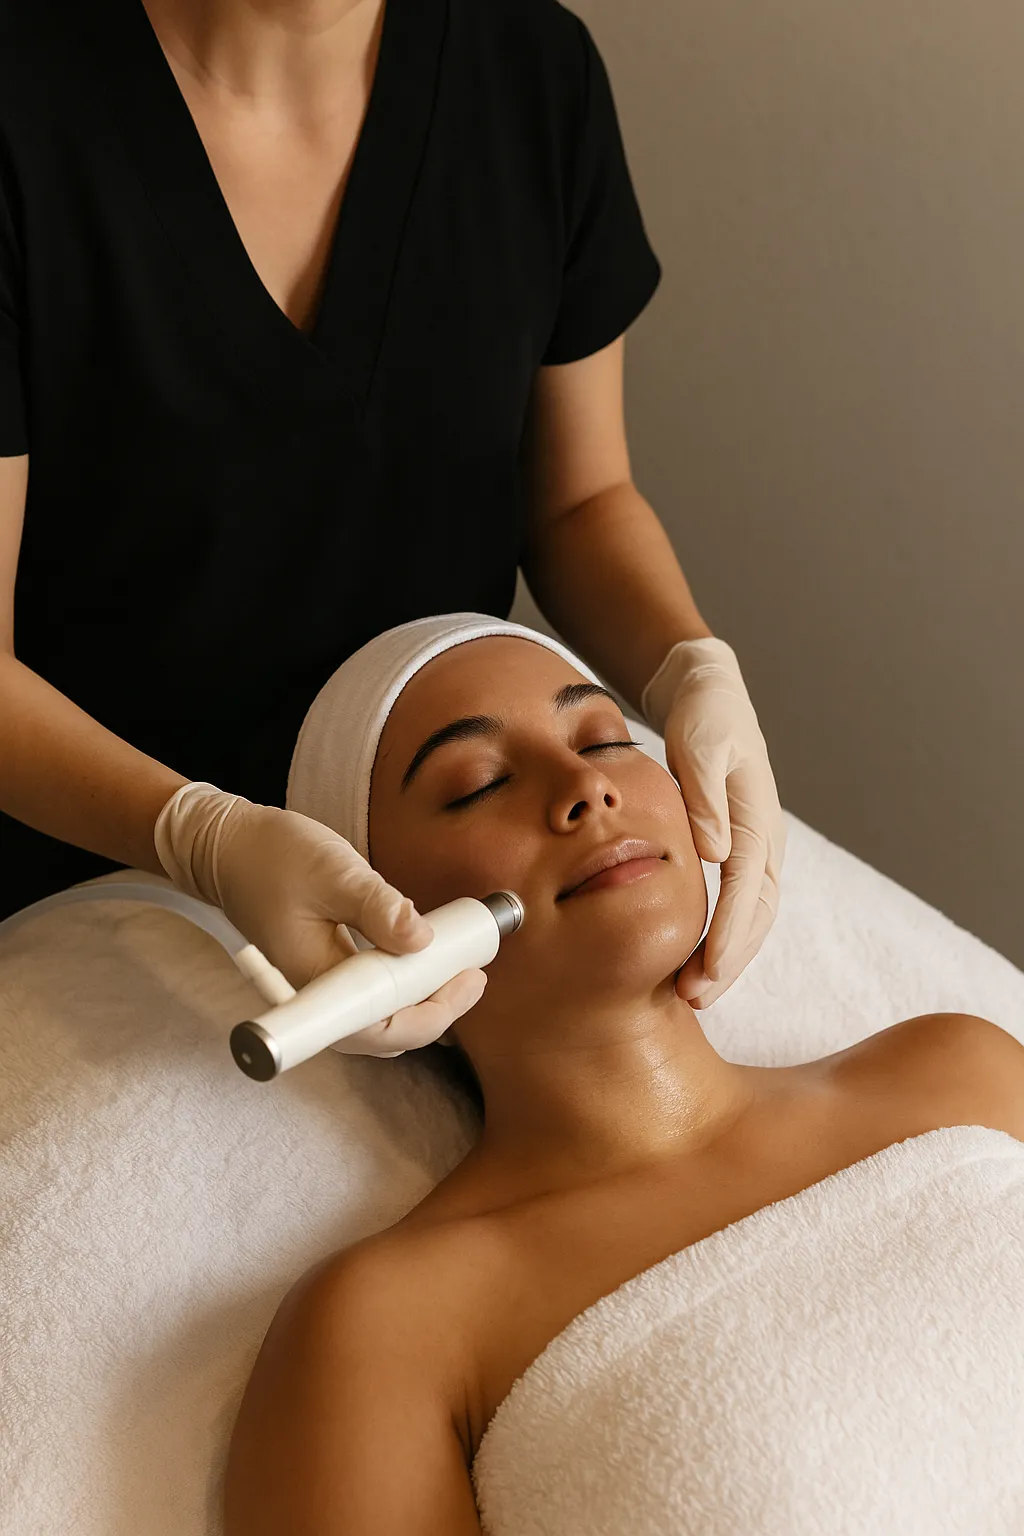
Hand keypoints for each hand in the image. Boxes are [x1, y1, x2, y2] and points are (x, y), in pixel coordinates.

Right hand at [153, 783, 486, 1056]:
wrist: (226, 848)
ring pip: (378, 1017)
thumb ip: (376, 905)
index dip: (429, 1017)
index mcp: (313, 977)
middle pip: (383, 1032)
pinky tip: (429, 964)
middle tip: (475, 976)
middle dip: (436, 1011)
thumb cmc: (271, 855)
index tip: (466, 982)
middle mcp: (317, 993)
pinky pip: (371, 995)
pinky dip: (404, 985)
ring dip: (423, 1000)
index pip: (376, 1029)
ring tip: (462, 971)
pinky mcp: (327, 970)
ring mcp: (321, 985)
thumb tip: (422, 939)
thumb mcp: (331, 870)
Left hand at [641, 638, 786, 1009]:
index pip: (748, 888)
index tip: (707, 969)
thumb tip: (713, 851)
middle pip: (757, 916)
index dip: (730, 933)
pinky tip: (694, 962)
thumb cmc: (704, 716)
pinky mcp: (738, 851)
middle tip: (696, 998)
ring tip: (693, 994)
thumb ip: (705, 795)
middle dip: (731, 961)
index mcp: (757, 818)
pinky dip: (722, 939)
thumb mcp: (701, 743)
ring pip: (752, 918)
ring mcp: (755, 848)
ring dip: (727, 959)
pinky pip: (738, 907)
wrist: (709, 695)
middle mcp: (764, 840)